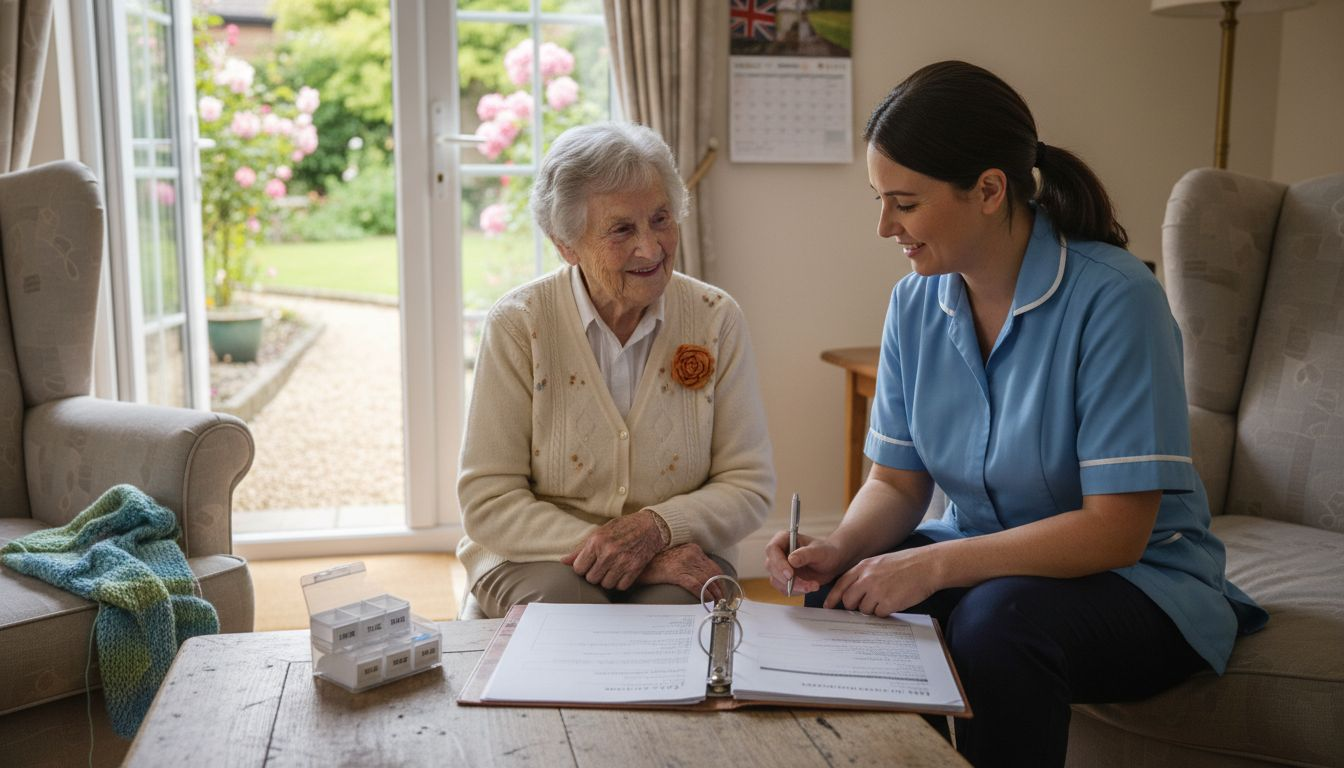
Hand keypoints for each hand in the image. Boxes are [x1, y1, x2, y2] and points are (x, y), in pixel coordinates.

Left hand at [561, 509, 663, 590]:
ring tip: (611, 569)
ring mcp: (622, 561)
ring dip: (607, 580)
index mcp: (596, 541)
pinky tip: (621, 573)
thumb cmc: (623, 527)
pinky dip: (620, 582)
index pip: (579, 568)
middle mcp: (608, 552)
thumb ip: (581, 549)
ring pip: (606, 584)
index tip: (588, 565)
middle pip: (592, 579)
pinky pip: (621, 586)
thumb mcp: (600, 532)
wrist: (650, 526)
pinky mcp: (635, 569)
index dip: (582, 568)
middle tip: (601, 567)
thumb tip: (564, 561)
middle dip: (594, 575)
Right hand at [636, 543, 726, 601]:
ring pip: (707, 580)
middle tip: (722, 601)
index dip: (721, 581)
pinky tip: (707, 601)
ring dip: (714, 594)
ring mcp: (684, 563)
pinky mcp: (676, 573)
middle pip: (713, 574)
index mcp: (693, 549)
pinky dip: (704, 594)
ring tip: (716, 604)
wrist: (639, 563)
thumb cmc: (657, 563)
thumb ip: (690, 564)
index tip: (723, 591)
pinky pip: (696, 585)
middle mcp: (691, 554)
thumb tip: (704, 581)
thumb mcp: (678, 558)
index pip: (713, 567)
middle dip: (720, 589)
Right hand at [763, 530, 847, 595]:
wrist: (832, 563)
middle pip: (771, 566)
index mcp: (784, 539)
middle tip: (805, 585)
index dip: (778, 562)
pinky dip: (797, 591)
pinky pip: (783, 589)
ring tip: (814, 585)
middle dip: (786, 579)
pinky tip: (810, 587)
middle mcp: (778, 552)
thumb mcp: (819, 551)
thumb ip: (805, 554)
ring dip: (794, 587)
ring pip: (776, 580)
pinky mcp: (783, 579)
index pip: (772, 549)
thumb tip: (791, 560)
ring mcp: (779, 567)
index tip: (790, 574)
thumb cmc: (826, 552)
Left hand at [822, 546, 941, 614]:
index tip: (829, 606)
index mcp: (863, 567)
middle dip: (854, 606)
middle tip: (866, 604)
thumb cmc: (906, 564)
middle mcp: (867, 579)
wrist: (927, 565)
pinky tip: (895, 601)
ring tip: (887, 598)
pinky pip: (879, 614)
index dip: (833, 597)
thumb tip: (853, 591)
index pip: (841, 584)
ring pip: (864, 610)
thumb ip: (865, 574)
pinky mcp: (888, 603)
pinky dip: (885, 612)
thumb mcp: (880, 562)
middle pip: (848, 600)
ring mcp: (876, 591)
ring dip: (873, 609)